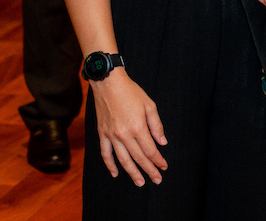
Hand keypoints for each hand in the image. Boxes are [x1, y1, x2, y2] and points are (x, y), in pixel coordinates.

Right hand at [92, 70, 167, 185]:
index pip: (150, 150)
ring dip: (132, 173)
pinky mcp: (102, 134)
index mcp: (138, 127)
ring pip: (123, 160)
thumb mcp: (150, 105)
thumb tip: (162, 142)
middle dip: (149, 170)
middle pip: (138, 158)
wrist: (108, 83)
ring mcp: (111, 136)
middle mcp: (124, 135)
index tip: (164, 167)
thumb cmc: (131, 92)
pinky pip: (105, 154)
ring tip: (140, 182)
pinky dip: (110, 165)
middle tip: (156, 180)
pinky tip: (116, 173)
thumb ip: (156, 125)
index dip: (158, 160)